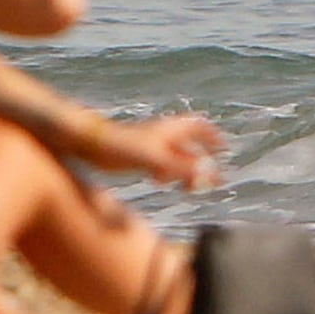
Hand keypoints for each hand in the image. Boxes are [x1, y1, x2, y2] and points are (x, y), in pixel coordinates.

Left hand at [95, 113, 224, 190]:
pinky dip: (166, 172)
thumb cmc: (123, 147)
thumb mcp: (156, 160)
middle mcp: (162, 135)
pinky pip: (159, 163)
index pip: (198, 128)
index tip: (224, 148)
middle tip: (211, 176)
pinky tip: (159, 181)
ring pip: (173, 155)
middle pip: (189, 145)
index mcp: (170, 131)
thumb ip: (182, 168)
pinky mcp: (137, 155)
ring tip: (189, 185)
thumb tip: (207, 175)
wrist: (90, 144)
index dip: (212, 137)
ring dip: (184, 169)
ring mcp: (150, 145)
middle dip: (201, 159)